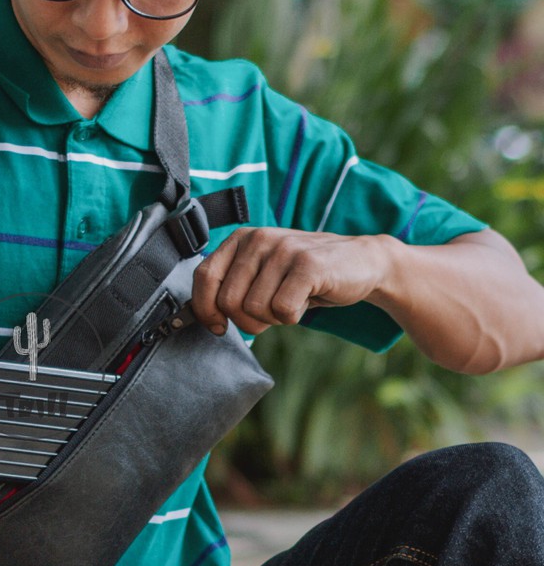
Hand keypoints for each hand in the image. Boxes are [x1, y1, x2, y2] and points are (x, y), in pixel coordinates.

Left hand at [190, 227, 390, 335]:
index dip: (205, 309)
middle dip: (247, 320)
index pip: (203, 277)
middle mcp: (258, 239)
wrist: (362, 263)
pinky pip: (282, 310)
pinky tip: (306, 300)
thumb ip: (233, 287)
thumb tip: (205, 318)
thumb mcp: (263, 274)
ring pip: (255, 310)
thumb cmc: (305, 275)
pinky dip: (293, 317)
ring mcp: (283, 249)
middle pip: (228, 301)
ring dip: (273, 318)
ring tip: (292, 300)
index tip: (219, 326)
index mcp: (241, 239)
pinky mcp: (307, 264)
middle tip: (271, 311)